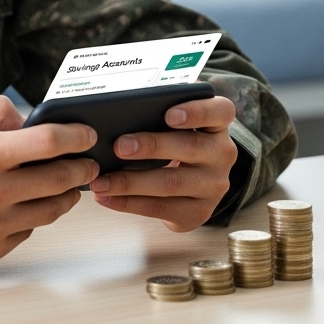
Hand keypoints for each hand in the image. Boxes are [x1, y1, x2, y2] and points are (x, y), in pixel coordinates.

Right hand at [0, 95, 98, 264]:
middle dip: (82, 168)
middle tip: (87, 162)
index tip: (87, 133)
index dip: (77, 136)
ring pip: (52, 210)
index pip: (49, 143)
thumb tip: (30, 121)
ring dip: (66, 195)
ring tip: (64, 183)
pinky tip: (24, 202)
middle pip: (60, 179)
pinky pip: (29, 230)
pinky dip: (33, 215)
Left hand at [88, 96, 237, 231]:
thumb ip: (158, 114)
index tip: (169, 114)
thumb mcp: (177, 125)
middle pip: (190, 146)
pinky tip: (105, 197)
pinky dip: (127, 203)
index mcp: (218, 125)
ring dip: (131, 182)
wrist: (194, 185)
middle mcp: (223, 154)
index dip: (197, 111)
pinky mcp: (198, 212)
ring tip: (101, 181)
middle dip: (151, 146)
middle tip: (119, 146)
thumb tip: (116, 115)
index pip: (220, 112)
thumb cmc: (175, 142)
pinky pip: (160, 208)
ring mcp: (213, 186)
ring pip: (171, 183)